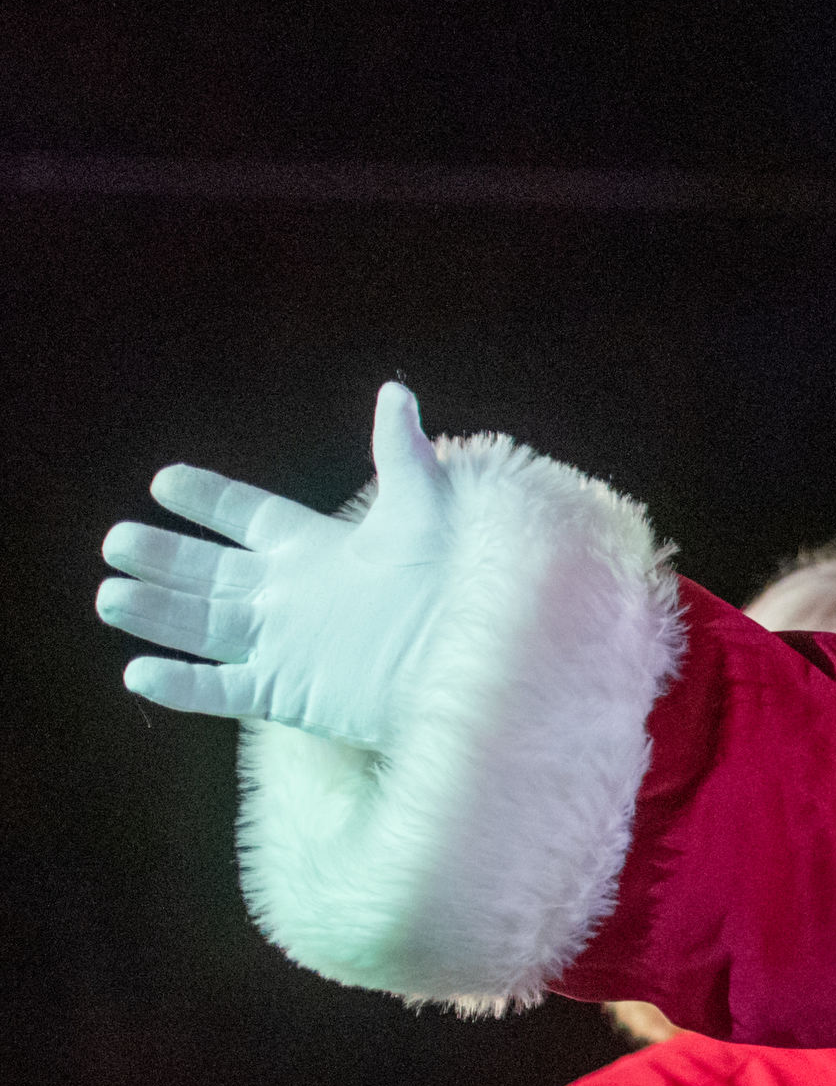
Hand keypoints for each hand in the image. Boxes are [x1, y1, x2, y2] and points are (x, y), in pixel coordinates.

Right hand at [96, 383, 453, 751]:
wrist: (476, 655)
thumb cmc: (460, 582)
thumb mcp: (425, 510)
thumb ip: (401, 452)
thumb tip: (395, 391)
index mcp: (317, 549)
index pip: (249, 517)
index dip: (208, 500)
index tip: (164, 480)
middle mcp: (291, 597)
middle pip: (208, 573)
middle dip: (162, 557)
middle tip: (114, 541)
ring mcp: (285, 647)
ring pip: (201, 626)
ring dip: (154, 611)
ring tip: (108, 596)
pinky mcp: (288, 694)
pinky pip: (221, 690)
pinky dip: (180, 684)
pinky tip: (137, 672)